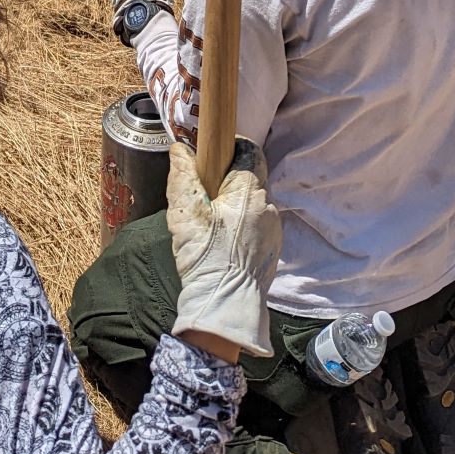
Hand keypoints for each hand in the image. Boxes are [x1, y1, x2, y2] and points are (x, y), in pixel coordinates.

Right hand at [167, 141, 280, 359]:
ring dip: (236, 206)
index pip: (248, 149)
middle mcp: (268, 204)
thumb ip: (183, 173)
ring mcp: (274, 228)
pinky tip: (224, 242)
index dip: (229, 148)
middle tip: (205, 195)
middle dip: (228, 181)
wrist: (225, 305)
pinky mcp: (273, 248)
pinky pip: (258, 225)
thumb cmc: (204, 255)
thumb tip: (180, 148)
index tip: (210, 160)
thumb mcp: (184, 210)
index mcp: (250, 190)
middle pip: (249, 177)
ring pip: (254, 203)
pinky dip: (243, 227)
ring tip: (213, 224)